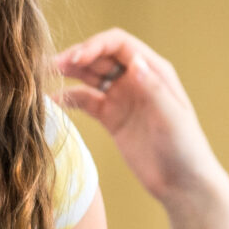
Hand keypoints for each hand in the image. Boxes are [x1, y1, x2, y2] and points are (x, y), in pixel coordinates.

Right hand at [55, 30, 223, 203]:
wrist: (182, 184)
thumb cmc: (185, 149)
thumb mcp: (171, 118)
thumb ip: (152, 89)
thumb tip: (133, 61)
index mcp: (153, 70)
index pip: (118, 44)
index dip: (94, 46)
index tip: (75, 59)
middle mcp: (135, 78)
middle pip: (99, 56)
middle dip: (75, 57)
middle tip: (49, 67)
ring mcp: (122, 97)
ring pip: (89, 76)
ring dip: (68, 73)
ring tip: (43, 76)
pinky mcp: (111, 117)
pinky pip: (85, 101)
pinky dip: (69, 98)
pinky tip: (52, 101)